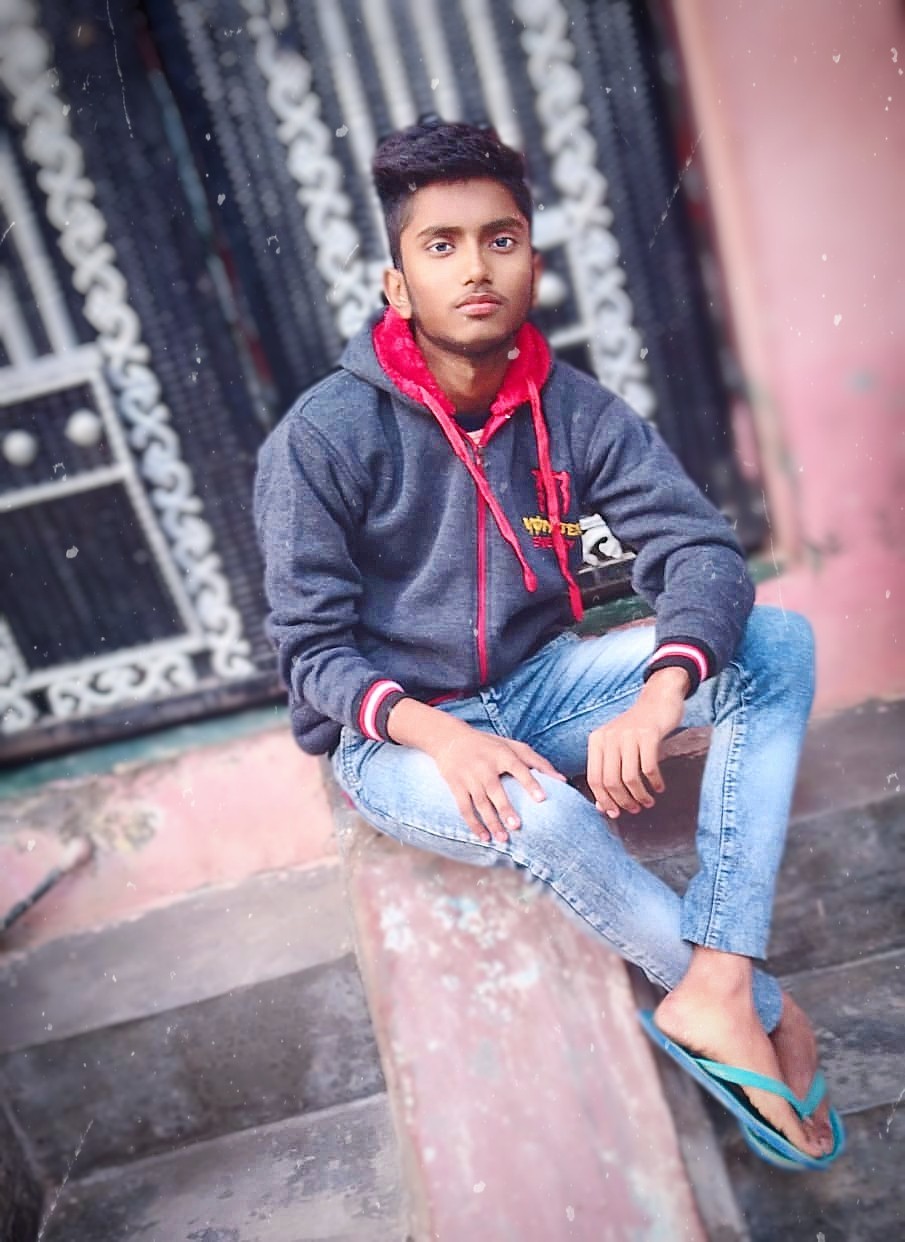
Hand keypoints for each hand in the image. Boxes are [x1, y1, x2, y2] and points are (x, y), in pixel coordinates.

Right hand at [429, 723, 565, 842]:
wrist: (450, 739)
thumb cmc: (489, 745)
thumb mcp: (512, 746)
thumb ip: (537, 762)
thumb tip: (563, 780)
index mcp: (501, 754)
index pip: (518, 767)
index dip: (530, 782)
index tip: (541, 799)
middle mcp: (484, 765)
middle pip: (495, 789)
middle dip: (505, 808)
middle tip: (517, 826)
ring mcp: (468, 776)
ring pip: (480, 803)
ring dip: (491, 822)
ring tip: (503, 839)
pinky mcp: (455, 786)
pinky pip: (464, 808)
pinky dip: (473, 824)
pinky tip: (484, 837)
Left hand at [586, 667, 688, 818]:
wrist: (658, 700)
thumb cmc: (636, 729)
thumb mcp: (616, 746)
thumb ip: (607, 772)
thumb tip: (603, 807)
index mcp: (596, 741)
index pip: (594, 779)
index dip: (604, 800)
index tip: (615, 813)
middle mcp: (609, 737)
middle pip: (610, 781)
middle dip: (622, 801)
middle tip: (634, 809)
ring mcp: (628, 735)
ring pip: (629, 778)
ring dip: (640, 796)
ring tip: (648, 802)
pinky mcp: (648, 735)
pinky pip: (649, 767)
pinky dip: (655, 782)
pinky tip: (659, 787)